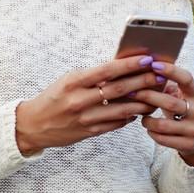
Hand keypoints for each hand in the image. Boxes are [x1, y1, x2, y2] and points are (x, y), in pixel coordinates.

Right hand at [15, 54, 164, 155]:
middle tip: (160, 75)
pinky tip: (140, 110)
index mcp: (73, 82)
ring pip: (122, 110)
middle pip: (118, 89)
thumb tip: (121, 67)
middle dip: (142, 81)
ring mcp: (85, 118)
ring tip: (157, 94)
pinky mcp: (90, 132)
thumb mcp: (68, 81)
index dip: (129, 65)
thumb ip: (92, 76)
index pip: (107, 70)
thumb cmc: (53, 98)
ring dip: (142, 102)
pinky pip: (116, 124)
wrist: (33, 125)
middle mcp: (80, 100)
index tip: (146, 59)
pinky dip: (130, 116)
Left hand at [130, 60, 193, 166]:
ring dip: (147, 120)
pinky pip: (163, 139)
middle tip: (131, 92)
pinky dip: (152, 133)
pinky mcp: (189, 144)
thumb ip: (164, 84)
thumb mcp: (178, 95)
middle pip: (170, 103)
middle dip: (148, 97)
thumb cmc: (180, 110)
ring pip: (163, 124)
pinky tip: (148, 128)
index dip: (171, 71)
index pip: (186, 79)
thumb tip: (140, 66)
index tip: (153, 64)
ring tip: (141, 116)